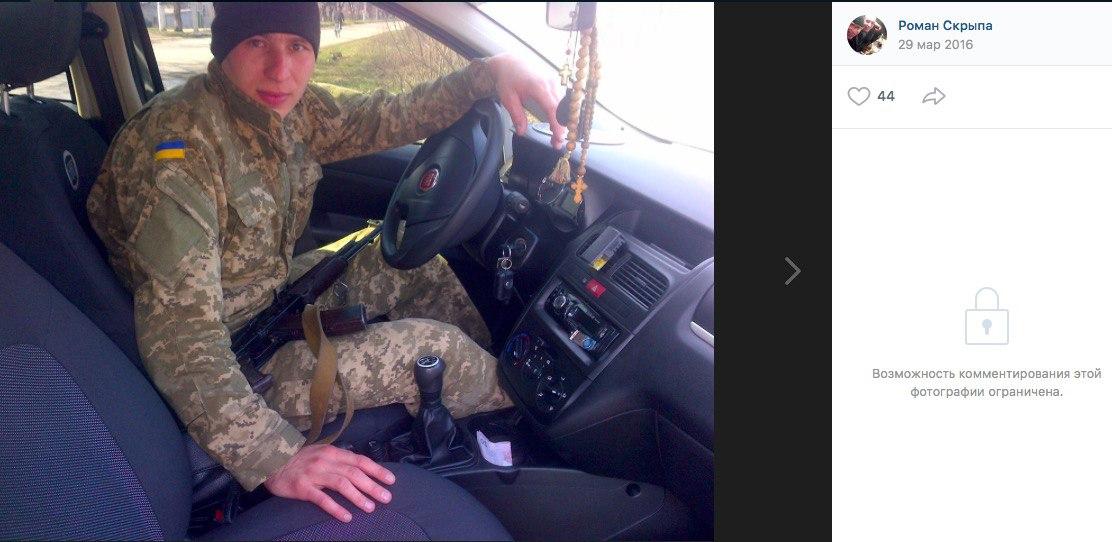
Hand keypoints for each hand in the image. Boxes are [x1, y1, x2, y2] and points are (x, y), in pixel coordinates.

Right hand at [263, 443, 395, 522]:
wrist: (270, 460)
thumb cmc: (299, 459)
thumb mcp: (321, 452)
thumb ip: (339, 459)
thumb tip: (360, 468)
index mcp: (333, 452)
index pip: (360, 460)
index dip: (377, 470)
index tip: (391, 480)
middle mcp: (326, 461)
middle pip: (354, 473)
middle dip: (373, 486)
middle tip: (386, 498)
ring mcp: (314, 474)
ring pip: (342, 484)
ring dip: (358, 496)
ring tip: (371, 507)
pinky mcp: (302, 487)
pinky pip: (322, 499)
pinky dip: (336, 508)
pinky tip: (347, 517)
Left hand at [485, 53, 566, 149]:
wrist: (510, 62)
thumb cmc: (508, 79)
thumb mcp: (507, 98)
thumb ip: (516, 115)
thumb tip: (522, 132)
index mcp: (538, 86)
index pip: (552, 108)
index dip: (557, 124)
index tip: (559, 138)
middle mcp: (550, 83)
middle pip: (561, 109)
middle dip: (561, 128)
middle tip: (557, 144)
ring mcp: (554, 82)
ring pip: (564, 106)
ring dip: (562, 122)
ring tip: (556, 138)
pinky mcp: (555, 83)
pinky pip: (561, 101)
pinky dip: (561, 114)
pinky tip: (556, 125)